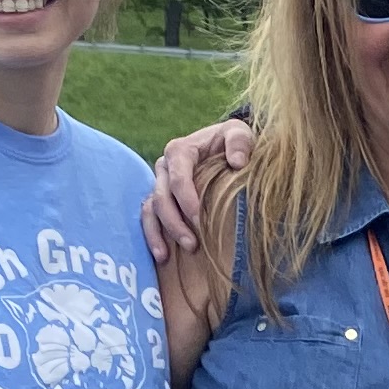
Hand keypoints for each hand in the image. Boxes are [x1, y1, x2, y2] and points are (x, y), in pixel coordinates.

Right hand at [143, 116, 254, 269]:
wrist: (225, 147)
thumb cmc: (232, 142)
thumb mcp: (239, 132)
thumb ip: (240, 141)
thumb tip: (237, 162)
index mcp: (180, 150)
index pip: (178, 177)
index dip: (186, 200)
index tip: (199, 220)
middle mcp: (165, 167)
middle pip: (161, 197)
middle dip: (174, 222)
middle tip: (193, 245)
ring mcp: (160, 184)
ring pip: (151, 209)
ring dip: (159, 233)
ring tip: (168, 255)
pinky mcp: (160, 199)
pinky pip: (149, 217)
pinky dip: (152, 236)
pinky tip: (162, 256)